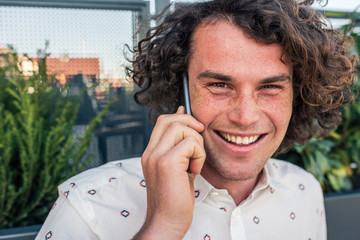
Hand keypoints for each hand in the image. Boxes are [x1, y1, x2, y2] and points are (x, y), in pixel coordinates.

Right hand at [133, 106, 205, 238]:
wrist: (166, 223)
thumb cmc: (175, 199)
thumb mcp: (177, 170)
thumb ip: (180, 150)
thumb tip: (191, 129)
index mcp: (151, 153)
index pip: (162, 122)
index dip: (180, 116)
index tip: (194, 122)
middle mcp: (150, 152)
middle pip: (169, 119)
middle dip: (190, 122)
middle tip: (200, 138)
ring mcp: (157, 156)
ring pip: (181, 127)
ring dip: (196, 142)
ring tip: (195, 161)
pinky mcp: (167, 163)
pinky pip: (190, 143)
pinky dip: (199, 154)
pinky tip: (195, 170)